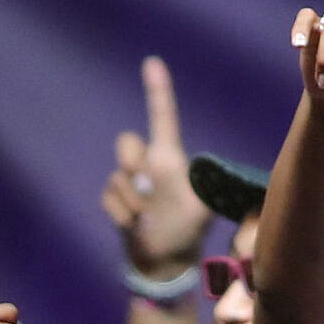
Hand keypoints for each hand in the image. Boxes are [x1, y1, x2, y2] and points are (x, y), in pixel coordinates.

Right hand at [100, 56, 212, 275]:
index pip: (162, 118)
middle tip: (145, 187)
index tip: (153, 63)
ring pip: (117, 175)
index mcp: (169, 159)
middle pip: (126, 142)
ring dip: (130, 199)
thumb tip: (214, 173)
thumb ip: (206, 187)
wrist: (165, 261)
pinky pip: (109, 197)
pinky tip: (135, 226)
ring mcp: (129, 182)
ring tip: (146, 217)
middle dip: (130, 160)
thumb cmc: (188, 230)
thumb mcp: (205, 208)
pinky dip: (121, 215)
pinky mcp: (115, 199)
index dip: (158, 90)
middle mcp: (148, 164)